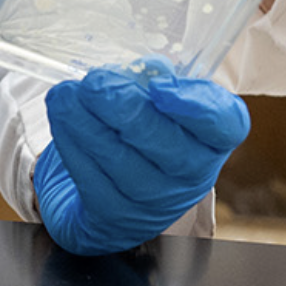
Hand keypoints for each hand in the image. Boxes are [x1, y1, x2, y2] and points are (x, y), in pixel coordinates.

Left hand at [34, 62, 249, 254]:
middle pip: (167, 145)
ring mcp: (154, 202)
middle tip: (95, 81)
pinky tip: (60, 116)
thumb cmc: (142, 130)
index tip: (160, 87)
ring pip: (121, 161)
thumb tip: (145, 70)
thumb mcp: (155, 102)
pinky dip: (71, 142)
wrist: (113, 189)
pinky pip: (91, 178)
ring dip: (86, 122)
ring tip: (65, 94)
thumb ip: (153, 79)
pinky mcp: (114, 215)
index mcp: (210, 139)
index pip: (225, 125)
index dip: (197, 106)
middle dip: (124, 108)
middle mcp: (191, 175)